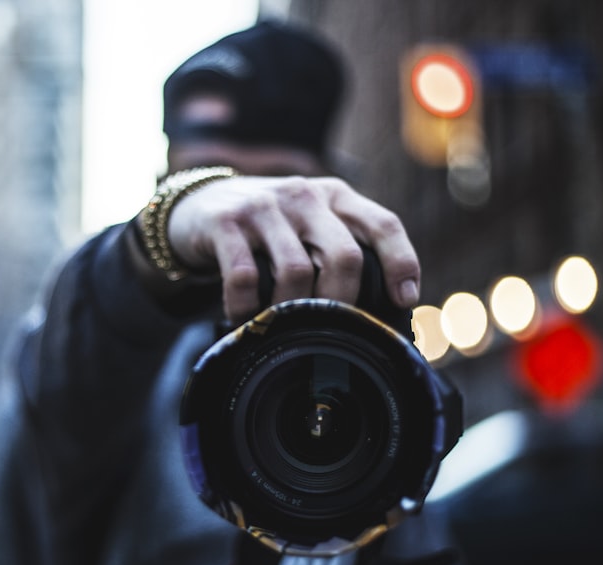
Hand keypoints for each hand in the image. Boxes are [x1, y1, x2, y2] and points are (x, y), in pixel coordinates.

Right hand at [167, 176, 420, 322]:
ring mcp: (263, 207)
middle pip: (343, 254)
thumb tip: (383, 309)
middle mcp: (303, 196)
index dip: (401, 262)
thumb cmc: (267, 229)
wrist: (198, 206)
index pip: (382, 224)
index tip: (403, 299)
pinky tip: (245, 319)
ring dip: (292, 311)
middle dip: (343, 301)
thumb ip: (339, 249)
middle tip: (333, 330)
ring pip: (295, 270)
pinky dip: (247, 307)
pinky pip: (244, 276)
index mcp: (334, 196)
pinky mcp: (226, 222)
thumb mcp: (308, 225)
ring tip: (282, 329)